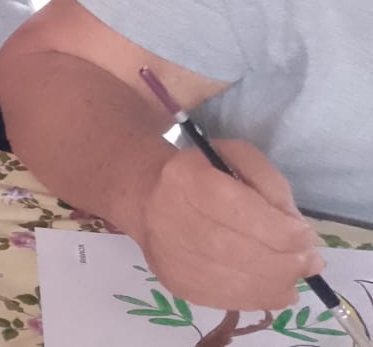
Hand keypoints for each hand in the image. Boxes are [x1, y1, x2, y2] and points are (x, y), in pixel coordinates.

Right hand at [130, 140, 321, 309]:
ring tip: (294, 272)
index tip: (305, 235)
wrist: (150, 199)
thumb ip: (271, 185)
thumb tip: (297, 233)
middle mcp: (172, 218)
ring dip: (279, 282)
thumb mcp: (237, 159)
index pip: (243, 214)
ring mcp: (171, 257)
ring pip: (237, 282)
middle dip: (287, 261)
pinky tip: (274, 285)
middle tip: (309, 260)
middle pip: (241, 252)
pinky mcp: (177, 284)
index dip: (284, 231)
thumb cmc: (204, 175)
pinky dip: (261, 297)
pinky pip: (229, 300)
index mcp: (187, 179)